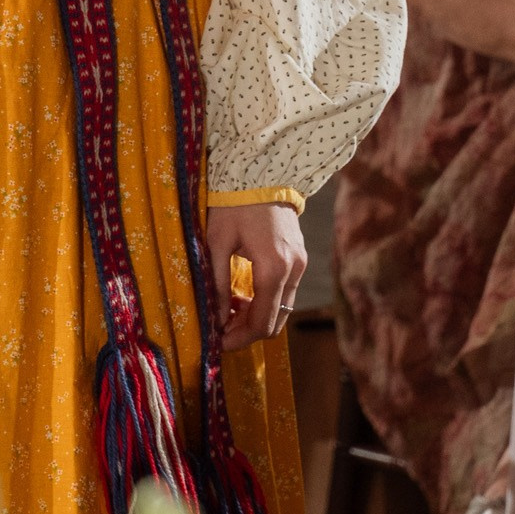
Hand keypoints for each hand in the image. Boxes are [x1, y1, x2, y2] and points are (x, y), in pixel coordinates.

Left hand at [205, 202, 305, 351]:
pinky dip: (265, 299)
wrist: (262, 172)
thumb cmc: (234, 203)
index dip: (239, 338)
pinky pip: (284, 291)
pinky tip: (241, 292)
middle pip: (274, 320)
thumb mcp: (217, 242)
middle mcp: (293, 271)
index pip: (261, 322)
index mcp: (273, 269)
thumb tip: (214, 318)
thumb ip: (216, 283)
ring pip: (281, 307)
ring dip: (255, 314)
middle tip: (219, 327)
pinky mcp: (299, 257)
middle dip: (247, 330)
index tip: (218, 341)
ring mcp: (300, 264)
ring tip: (226, 307)